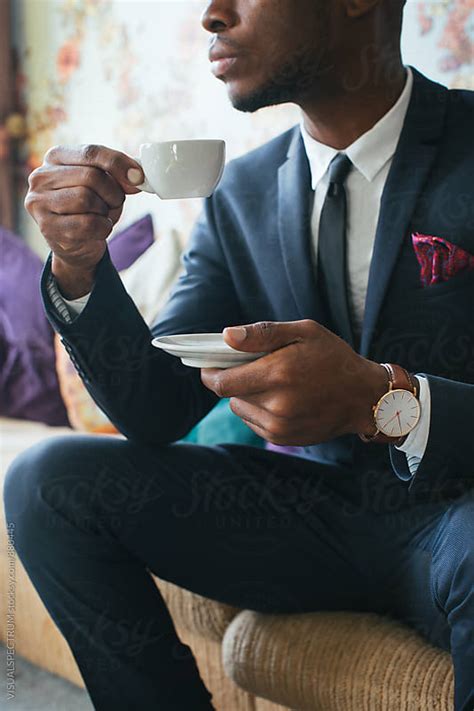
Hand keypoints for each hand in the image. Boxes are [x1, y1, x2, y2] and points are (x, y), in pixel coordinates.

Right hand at [24, 144, 144, 297]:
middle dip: (113, 192)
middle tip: (115, 203)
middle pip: (91, 176)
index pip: (91, 153)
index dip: (119, 164)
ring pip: (86, 199)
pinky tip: (97, 230)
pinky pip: (87, 224)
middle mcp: (41, 177)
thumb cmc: (91, 209)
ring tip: (102, 216)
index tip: (139, 177)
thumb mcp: (106, 186)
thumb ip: (120, 176)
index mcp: (55, 157)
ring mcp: (40, 202)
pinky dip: (102, 228)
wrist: (77, 246)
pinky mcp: (47, 227)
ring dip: (105, 211)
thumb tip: (137, 177)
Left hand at [200, 320, 387, 445]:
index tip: (209, 363)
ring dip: (246, 395)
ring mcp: (279, 426)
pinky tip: (282, 398)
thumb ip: (261, 333)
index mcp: (277, 374)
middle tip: (252, 367)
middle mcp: (276, 405)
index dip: (209, 373)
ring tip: (273, 383)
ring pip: (240, 409)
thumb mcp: (303, 332)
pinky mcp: (283, 438)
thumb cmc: (333, 357)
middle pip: (229, 396)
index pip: (221, 383)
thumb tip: (226, 337)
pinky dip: (259, 410)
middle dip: (233, 379)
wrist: (363, 396)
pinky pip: (255, 423)